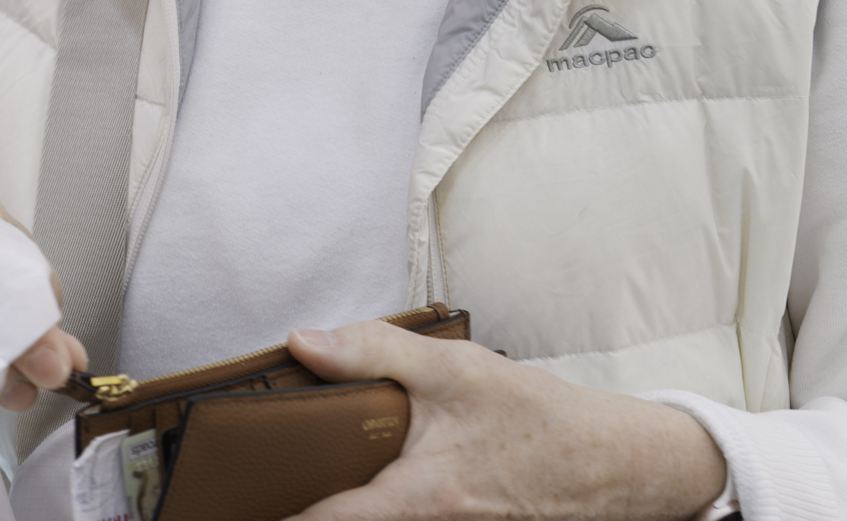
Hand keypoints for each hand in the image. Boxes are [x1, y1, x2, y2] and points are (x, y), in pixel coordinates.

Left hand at [285, 321, 726, 520]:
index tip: (234, 506)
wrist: (611, 465)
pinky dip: (369, 501)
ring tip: (291, 474)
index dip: (282, 518)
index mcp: (420, 497)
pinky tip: (352, 474)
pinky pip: (399, 519)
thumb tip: (301, 343)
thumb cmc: (536, 418)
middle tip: (253, 479)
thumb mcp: (457, 370)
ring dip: (336, 501)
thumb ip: (376, 352)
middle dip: (299, 504)